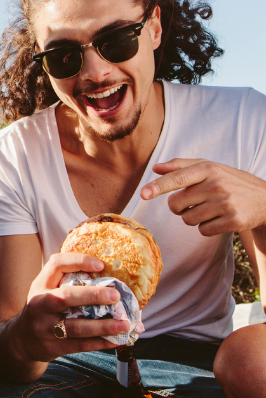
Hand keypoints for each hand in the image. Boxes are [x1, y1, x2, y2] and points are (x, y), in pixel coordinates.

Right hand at [11, 252, 129, 362]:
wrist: (21, 339)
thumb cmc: (44, 309)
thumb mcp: (46, 291)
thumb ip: (68, 282)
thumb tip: (112, 278)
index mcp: (40, 285)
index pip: (56, 265)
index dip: (79, 261)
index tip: (101, 265)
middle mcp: (39, 304)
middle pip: (65, 297)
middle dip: (93, 295)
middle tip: (116, 296)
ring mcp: (44, 327)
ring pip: (76, 327)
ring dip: (103, 326)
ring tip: (125, 324)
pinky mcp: (52, 346)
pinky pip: (80, 345)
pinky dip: (101, 343)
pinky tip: (117, 340)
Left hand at [141, 158, 265, 235]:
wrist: (264, 199)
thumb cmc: (229, 181)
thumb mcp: (209, 168)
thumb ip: (181, 166)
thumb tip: (156, 168)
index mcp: (208, 169)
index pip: (178, 178)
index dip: (159, 186)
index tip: (143, 194)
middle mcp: (217, 184)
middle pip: (176, 204)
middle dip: (179, 207)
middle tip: (195, 202)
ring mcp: (226, 203)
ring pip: (187, 220)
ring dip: (193, 218)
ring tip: (211, 209)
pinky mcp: (233, 221)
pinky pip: (203, 231)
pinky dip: (207, 228)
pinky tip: (220, 219)